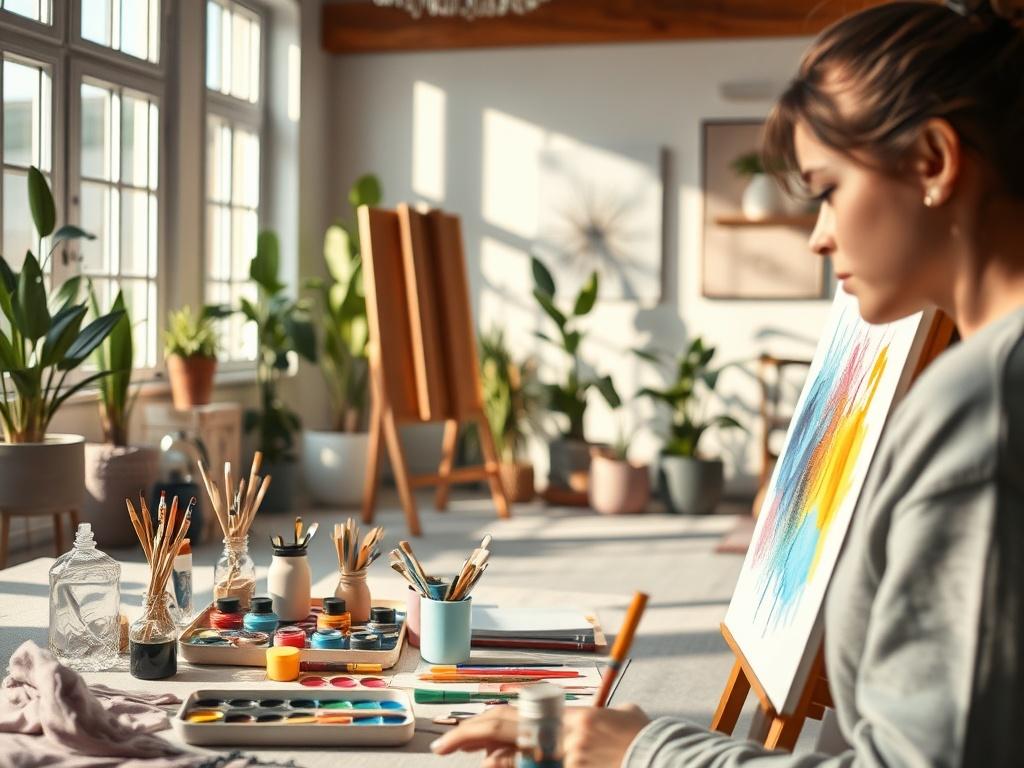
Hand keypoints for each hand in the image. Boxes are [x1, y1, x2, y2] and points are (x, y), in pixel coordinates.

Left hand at [430, 703, 650, 767]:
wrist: (666, 757)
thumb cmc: (648, 742)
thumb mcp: (628, 721)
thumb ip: (615, 717)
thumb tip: (621, 714)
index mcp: (572, 717)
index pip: (518, 715)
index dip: (487, 724)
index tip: (467, 734)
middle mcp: (563, 734)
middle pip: (504, 729)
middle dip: (468, 737)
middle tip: (444, 747)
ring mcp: (565, 757)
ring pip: (515, 759)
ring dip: (495, 765)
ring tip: (474, 760)